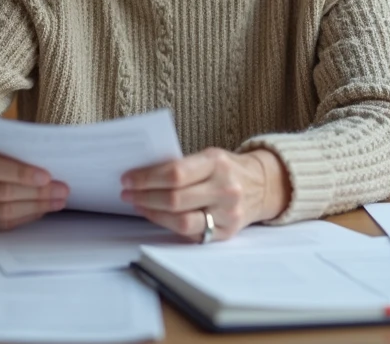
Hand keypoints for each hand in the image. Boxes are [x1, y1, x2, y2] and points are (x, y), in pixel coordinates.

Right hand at [0, 141, 68, 230]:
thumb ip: (6, 153)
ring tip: (58, 201)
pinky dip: (24, 218)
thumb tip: (46, 166)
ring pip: (3, 212)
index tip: (47, 176)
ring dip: (35, 207)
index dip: (21, 173)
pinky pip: (0, 225)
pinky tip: (40, 210)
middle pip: (1, 192)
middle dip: (36, 192)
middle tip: (62, 190)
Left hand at [121, 147, 289, 241]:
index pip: (175, 173)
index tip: (128, 178)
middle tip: (127, 193)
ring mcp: (227, 213)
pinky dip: (168, 225)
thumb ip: (182, 166)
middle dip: (144, 196)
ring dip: (153, 213)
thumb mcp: (209, 157)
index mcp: (217, 163)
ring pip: (181, 221)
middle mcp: (225, 189)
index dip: (146, 178)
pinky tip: (156, 216)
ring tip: (138, 205)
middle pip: (175, 199)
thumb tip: (142, 175)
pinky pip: (191, 233)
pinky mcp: (226, 232)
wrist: (262, 186)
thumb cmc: (227, 169)